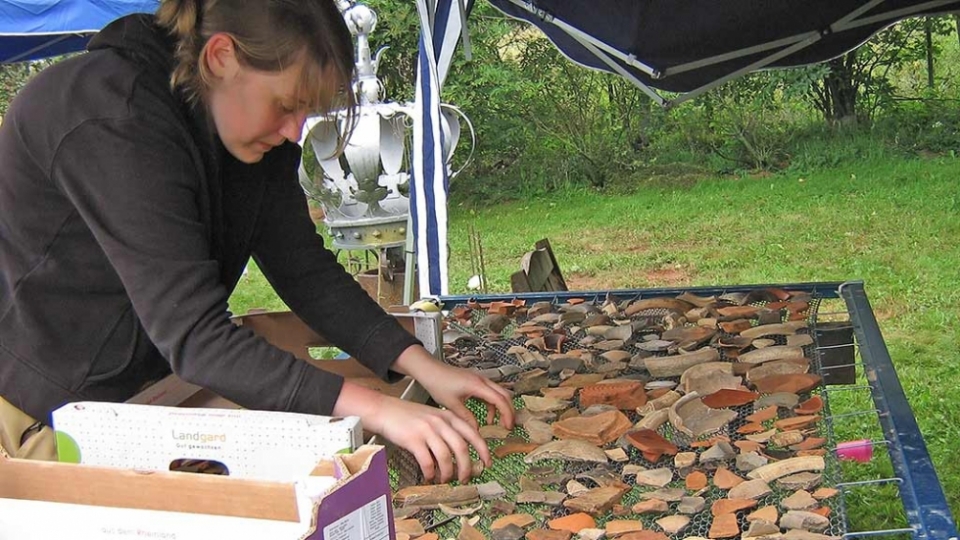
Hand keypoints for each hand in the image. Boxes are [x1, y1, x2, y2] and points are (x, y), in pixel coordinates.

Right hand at [333, 382, 488, 483]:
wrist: (385, 410)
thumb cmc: (409, 416)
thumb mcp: (434, 416)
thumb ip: (448, 430)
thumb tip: (461, 453)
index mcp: (449, 417)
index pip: (473, 434)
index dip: (483, 450)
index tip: (487, 463)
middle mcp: (440, 423)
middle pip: (461, 448)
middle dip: (466, 467)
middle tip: (465, 478)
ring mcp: (427, 431)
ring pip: (446, 457)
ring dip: (448, 473)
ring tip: (445, 479)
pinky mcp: (413, 440)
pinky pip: (427, 462)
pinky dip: (431, 472)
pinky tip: (429, 475)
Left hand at [392, 345, 514, 432]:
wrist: (429, 370)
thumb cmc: (438, 383)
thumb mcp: (451, 404)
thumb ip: (466, 418)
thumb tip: (476, 431)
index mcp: (477, 385)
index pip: (500, 400)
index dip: (507, 414)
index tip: (508, 426)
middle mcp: (482, 380)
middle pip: (504, 395)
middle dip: (509, 411)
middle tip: (508, 426)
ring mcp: (479, 379)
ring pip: (498, 394)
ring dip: (501, 408)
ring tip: (499, 424)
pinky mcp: (475, 381)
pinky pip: (490, 393)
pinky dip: (492, 405)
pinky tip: (488, 417)